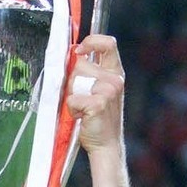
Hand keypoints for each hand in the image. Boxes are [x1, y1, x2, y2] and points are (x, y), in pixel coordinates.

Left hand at [67, 34, 124, 156]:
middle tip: (81, 98)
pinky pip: (72, 99)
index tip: (79, 51)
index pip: (108, 44)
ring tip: (82, 109)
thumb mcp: (99, 91)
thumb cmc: (98, 119)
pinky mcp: (97, 103)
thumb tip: (71, 57)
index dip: (92, 42)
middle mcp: (114, 80)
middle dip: (73, 81)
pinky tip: (81, 117)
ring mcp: (107, 91)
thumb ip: (90, 73)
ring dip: (71, 95)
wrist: (106, 145)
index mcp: (115, 73)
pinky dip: (71, 109)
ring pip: (74, 81)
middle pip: (80, 65)